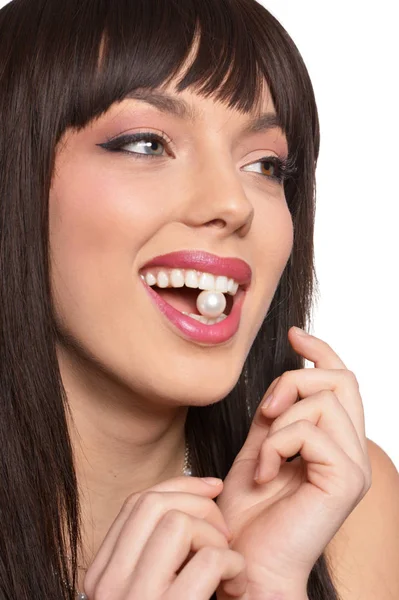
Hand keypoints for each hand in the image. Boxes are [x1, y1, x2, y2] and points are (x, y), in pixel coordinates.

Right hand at [83, 476, 247, 598]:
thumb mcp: (146, 587)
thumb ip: (153, 553)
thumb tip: (192, 496)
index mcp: (102, 575)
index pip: (136, 504)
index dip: (180, 485)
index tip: (213, 487)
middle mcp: (108, 585)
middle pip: (154, 504)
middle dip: (199, 504)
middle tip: (224, 533)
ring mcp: (135, 599)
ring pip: (177, 523)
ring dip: (214, 536)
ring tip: (227, 564)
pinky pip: (209, 561)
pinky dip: (233, 564)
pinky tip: (236, 584)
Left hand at [215, 326, 371, 599]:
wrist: (244, 558)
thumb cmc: (249, 511)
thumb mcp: (260, 446)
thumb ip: (278, 414)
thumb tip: (287, 377)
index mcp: (336, 442)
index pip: (343, 380)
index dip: (321, 351)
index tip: (295, 334)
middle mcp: (353, 451)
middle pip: (341, 379)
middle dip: (294, 382)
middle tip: (266, 412)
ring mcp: (354, 466)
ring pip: (323, 401)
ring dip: (279, 420)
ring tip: (263, 456)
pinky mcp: (345, 480)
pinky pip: (309, 431)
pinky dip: (276, 444)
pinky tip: (266, 473)